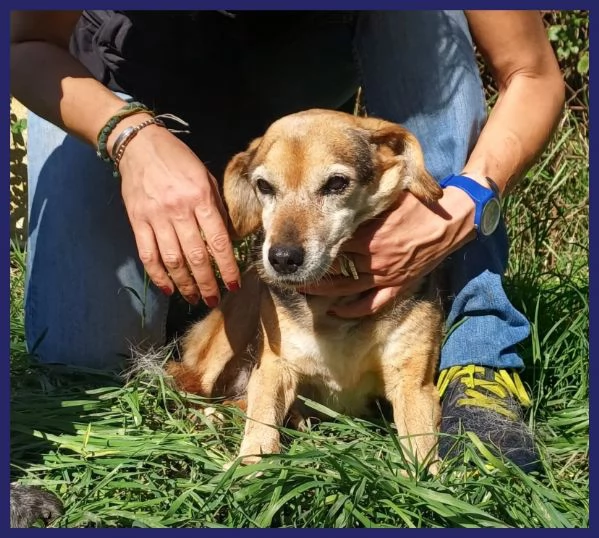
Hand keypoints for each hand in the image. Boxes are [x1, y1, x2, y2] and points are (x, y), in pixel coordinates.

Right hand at [117, 119, 239, 306]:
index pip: (219, 241)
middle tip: (214, 299)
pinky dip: (157, 275)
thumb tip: (227, 241)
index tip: (234, 285)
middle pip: (196, 256)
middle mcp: (179, 210)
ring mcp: (155, 217)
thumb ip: (217, 209)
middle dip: (207, 283)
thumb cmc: (179, 161)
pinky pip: (148, 254)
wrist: (139, 145)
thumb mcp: (206, 178)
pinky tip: (168, 288)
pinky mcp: (137, 221)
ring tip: (194, 298)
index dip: (227, 267)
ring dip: (185, 284)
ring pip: (172, 260)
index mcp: (201, 198)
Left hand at [300, 188, 477, 317]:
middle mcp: (374, 258)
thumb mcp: (388, 199)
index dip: (313, 247)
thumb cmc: (418, 206)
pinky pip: (373, 304)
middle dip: (311, 270)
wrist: (451, 220)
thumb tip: (343, 196)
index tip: (297, 248)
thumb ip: (365, 203)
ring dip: (323, 291)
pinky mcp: (399, 285)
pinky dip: (354, 311)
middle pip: (334, 268)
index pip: (332, 245)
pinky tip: (337, 312)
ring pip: (347, 289)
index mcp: (369, 235)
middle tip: (291, 273)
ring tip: (303, 290)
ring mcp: (386, 275)